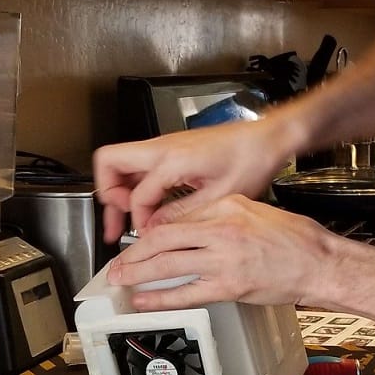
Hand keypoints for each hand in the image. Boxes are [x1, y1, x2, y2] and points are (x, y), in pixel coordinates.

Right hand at [93, 113, 302, 240]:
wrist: (266, 138)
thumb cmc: (251, 159)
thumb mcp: (219, 197)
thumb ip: (182, 214)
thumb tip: (156, 229)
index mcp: (173, 160)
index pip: (136, 196)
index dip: (137, 221)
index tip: (145, 236)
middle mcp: (164, 148)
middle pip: (110, 162)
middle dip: (107, 195)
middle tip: (114, 223)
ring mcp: (166, 145)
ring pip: (122, 162)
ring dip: (119, 189)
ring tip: (124, 218)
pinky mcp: (173, 148)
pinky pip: (140, 165)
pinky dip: (136, 185)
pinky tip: (148, 205)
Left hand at [105, 193, 340, 309]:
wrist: (320, 262)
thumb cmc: (296, 239)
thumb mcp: (256, 211)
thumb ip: (224, 215)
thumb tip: (194, 229)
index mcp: (228, 204)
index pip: (179, 216)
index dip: (153, 230)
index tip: (141, 241)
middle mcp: (223, 227)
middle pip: (164, 237)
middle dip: (134, 252)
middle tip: (117, 263)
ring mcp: (225, 258)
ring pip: (168, 263)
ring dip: (138, 273)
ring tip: (121, 280)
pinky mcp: (230, 285)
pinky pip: (186, 292)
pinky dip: (160, 298)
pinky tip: (145, 300)